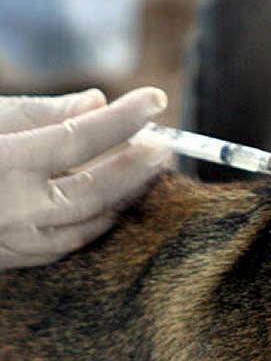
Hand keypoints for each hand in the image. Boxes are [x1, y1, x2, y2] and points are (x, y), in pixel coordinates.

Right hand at [0, 87, 170, 269]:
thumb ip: (42, 113)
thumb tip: (96, 101)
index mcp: (4, 165)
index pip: (82, 137)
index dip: (124, 118)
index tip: (155, 100)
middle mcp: (14, 210)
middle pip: (98, 189)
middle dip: (138, 165)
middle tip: (165, 143)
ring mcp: (14, 242)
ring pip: (91, 223)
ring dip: (125, 196)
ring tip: (147, 169)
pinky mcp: (12, 260)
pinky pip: (69, 244)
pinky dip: (97, 221)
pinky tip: (113, 202)